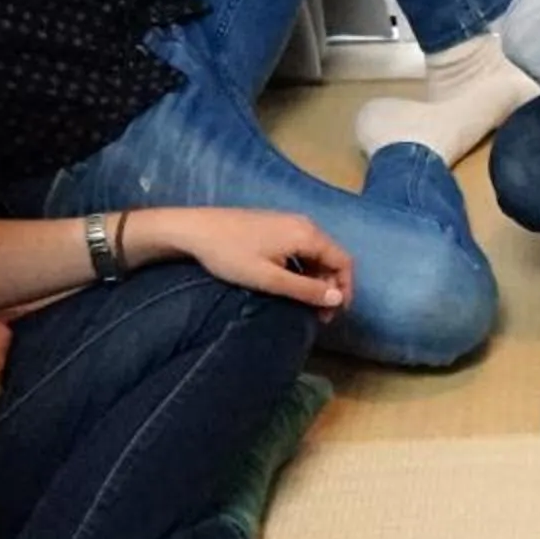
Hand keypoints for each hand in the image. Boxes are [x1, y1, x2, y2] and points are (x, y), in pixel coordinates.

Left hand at [139, 208, 352, 315]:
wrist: (195, 230)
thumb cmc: (231, 255)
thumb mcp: (269, 278)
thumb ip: (306, 289)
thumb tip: (338, 299)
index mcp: (307, 234)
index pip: (343, 262)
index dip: (344, 289)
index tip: (334, 314)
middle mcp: (304, 224)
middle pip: (331, 257)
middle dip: (330, 287)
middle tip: (318, 315)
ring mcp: (289, 223)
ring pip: (316, 254)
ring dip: (316, 280)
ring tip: (304, 304)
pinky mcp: (275, 226)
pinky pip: (301, 249)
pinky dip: (303, 269)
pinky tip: (289, 285)